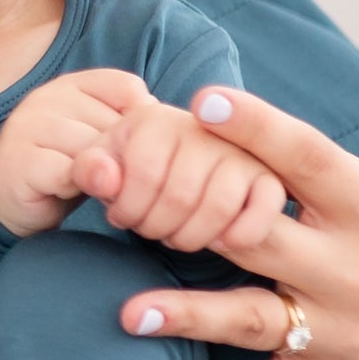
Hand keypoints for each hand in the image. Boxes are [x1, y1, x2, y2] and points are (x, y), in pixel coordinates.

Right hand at [0, 68, 150, 235]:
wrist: (7, 203)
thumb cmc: (61, 168)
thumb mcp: (97, 138)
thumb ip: (124, 123)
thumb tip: (158, 115)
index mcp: (70, 84)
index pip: (128, 88)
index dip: (138, 124)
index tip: (125, 148)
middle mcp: (46, 97)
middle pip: (114, 124)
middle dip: (119, 157)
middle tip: (104, 176)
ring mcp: (28, 126)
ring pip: (94, 151)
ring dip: (100, 177)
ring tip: (85, 185)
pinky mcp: (20, 160)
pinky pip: (70, 174)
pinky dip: (77, 189)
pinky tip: (65, 192)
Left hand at [73, 97, 285, 254]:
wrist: (168, 174)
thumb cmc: (126, 173)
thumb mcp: (98, 167)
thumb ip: (90, 170)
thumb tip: (106, 179)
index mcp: (154, 118)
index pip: (142, 175)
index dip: (127, 209)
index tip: (121, 216)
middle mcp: (202, 126)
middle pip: (179, 196)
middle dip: (156, 227)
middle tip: (148, 228)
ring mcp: (240, 151)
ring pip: (217, 208)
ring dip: (190, 236)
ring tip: (174, 234)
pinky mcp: (268, 179)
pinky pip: (262, 212)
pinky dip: (238, 236)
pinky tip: (216, 241)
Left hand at [92, 85, 358, 359]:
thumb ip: (300, 166)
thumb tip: (212, 115)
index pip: (308, 158)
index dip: (258, 128)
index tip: (205, 101)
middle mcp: (351, 268)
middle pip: (264, 239)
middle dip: (200, 223)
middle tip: (130, 207)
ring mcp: (336, 326)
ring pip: (254, 318)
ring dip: (191, 316)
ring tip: (130, 314)